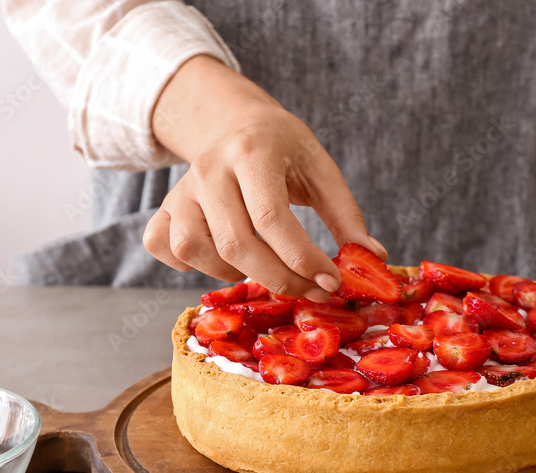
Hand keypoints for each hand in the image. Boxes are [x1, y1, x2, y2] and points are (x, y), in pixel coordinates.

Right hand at [142, 55, 384, 299]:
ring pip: (194, 249)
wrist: (230, 120)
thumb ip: (345, 213)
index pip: (271, 218)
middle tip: (311, 290)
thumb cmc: (281, 147)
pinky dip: (189, 264)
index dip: (302, 258)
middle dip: (279, 278)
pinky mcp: (164, 207)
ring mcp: (180, 189)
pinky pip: (163, 246)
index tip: (331, 281)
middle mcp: (209, 169)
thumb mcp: (319, 167)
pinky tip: (222, 259)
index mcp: (252, 152)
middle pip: (235, 243)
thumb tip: (372, 255)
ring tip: (265, 264)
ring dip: (235, 272)